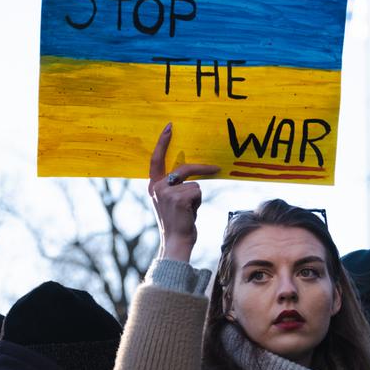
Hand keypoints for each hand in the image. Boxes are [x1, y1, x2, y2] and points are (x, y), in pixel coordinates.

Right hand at [148, 123, 219, 261]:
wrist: (176, 242)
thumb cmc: (178, 222)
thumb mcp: (171, 202)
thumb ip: (174, 187)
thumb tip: (191, 176)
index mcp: (153, 186)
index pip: (156, 159)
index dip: (162, 142)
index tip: (170, 127)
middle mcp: (157, 187)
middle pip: (184, 168)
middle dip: (202, 169)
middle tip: (216, 169)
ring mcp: (167, 192)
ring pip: (194, 184)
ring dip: (197, 197)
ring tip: (189, 211)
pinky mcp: (178, 198)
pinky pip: (198, 191)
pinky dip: (198, 202)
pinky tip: (190, 213)